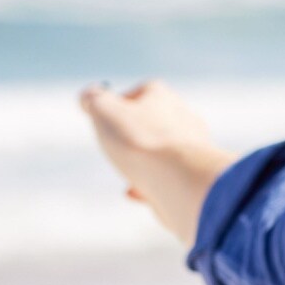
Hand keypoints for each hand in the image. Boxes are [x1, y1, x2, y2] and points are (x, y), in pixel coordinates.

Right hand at [77, 79, 236, 246]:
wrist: (179, 181)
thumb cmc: (140, 142)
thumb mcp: (104, 112)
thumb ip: (93, 100)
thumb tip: (89, 96)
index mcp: (164, 97)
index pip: (142, 91)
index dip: (121, 104)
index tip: (105, 119)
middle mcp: (185, 119)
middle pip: (154, 122)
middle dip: (132, 136)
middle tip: (115, 147)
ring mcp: (194, 149)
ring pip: (162, 153)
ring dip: (141, 162)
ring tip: (127, 171)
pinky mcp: (195, 178)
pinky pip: (169, 179)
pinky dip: (150, 185)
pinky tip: (135, 193)